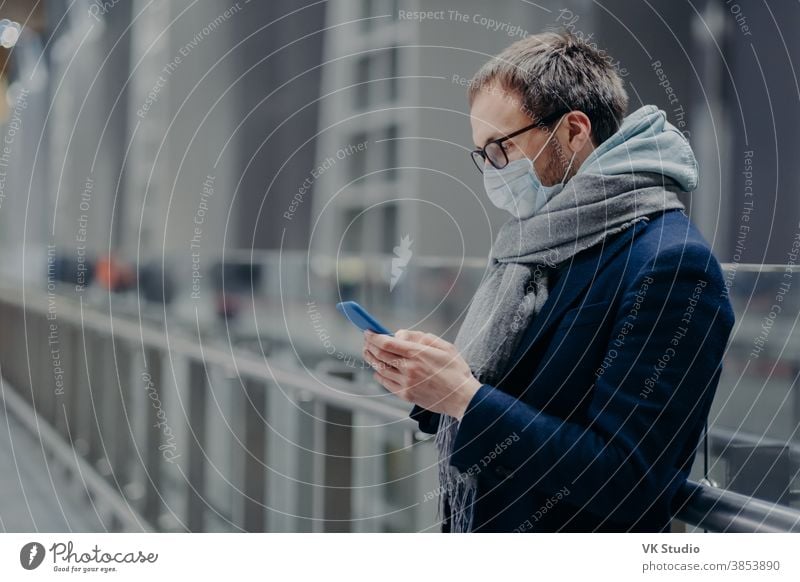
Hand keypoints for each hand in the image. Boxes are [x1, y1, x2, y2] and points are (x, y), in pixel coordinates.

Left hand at [362, 329, 481, 419]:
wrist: (462, 398)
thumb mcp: (444, 346)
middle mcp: (409, 368)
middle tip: (366, 340)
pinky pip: (386, 383)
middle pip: (380, 355)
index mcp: (418, 354)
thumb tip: (400, 334)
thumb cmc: (455, 371)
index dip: (374, 336)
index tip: (368, 331)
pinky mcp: (406, 395)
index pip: (387, 343)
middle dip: (370, 346)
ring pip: (380, 369)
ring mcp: (406, 383)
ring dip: (371, 359)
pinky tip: (377, 370)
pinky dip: (379, 375)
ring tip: (368, 352)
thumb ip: (420, 337)